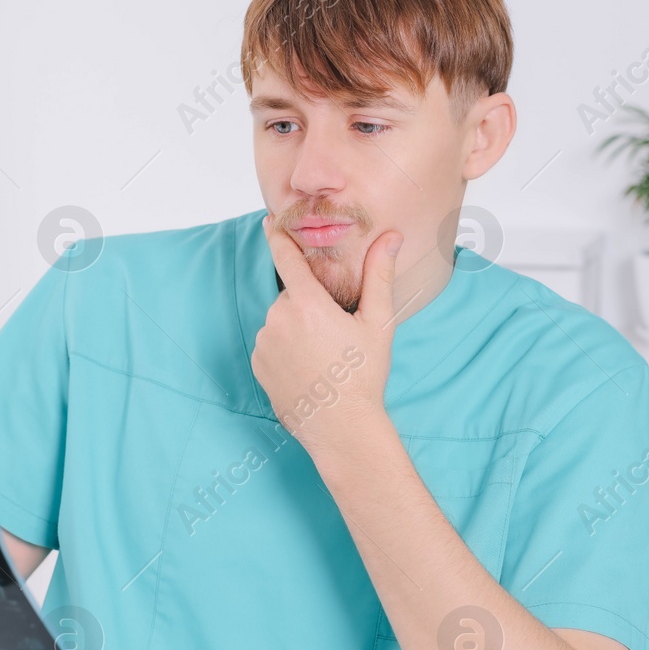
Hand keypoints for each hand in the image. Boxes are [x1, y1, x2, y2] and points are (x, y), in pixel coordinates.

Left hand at [251, 215, 402, 453]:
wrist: (341, 428)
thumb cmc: (363, 376)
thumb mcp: (378, 324)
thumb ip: (379, 275)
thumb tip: (391, 237)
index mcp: (307, 303)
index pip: (286, 257)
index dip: (277, 236)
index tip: (270, 221)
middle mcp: (278, 318)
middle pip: (292, 296)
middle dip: (310, 305)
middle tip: (335, 334)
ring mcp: (264, 343)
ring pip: (281, 321)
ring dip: (297, 329)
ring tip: (323, 357)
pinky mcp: (258, 364)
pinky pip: (270, 344)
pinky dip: (285, 349)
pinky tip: (307, 368)